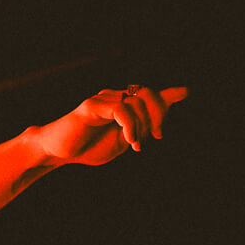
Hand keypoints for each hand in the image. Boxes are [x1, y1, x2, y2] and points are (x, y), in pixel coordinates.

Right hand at [34, 85, 187, 166]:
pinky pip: (121, 110)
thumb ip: (139, 132)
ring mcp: (103, 99)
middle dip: (159, 114)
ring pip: (136, 102)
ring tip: (135, 145)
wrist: (59, 152)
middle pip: (147, 94)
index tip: (185, 92)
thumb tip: (157, 127)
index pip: (148, 94)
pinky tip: (130, 141)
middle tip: (158, 135)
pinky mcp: (93, 106)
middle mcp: (114, 97)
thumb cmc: (88, 148)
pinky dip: (130, 126)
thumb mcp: (120, 142)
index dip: (167, 93)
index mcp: (122, 105)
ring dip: (142, 126)